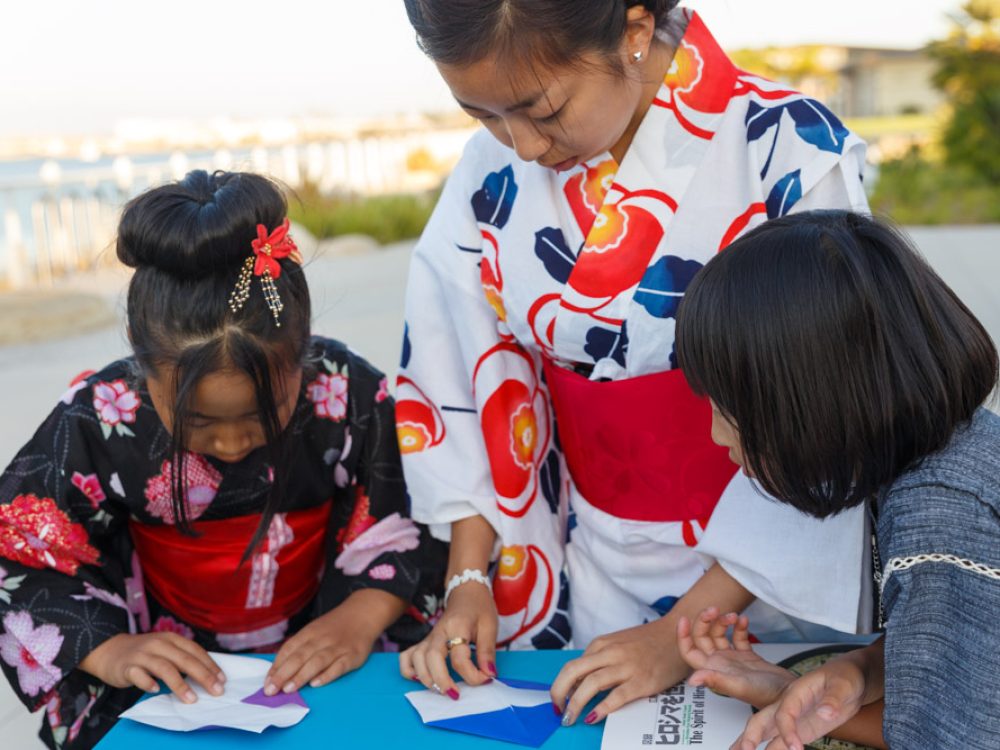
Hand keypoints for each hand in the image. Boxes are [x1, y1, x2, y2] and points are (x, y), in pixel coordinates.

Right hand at [79, 632, 224, 703]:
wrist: (108, 649)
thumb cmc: (143, 653)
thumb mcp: (164, 650)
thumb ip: (181, 659)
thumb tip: (207, 676)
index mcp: (171, 639)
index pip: (195, 651)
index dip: (210, 665)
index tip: (222, 680)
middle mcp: (158, 644)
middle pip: (184, 659)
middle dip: (203, 675)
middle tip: (215, 690)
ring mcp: (142, 655)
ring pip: (164, 668)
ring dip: (180, 684)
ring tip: (191, 698)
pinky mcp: (126, 667)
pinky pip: (138, 675)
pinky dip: (148, 682)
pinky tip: (155, 690)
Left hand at [265, 591, 391, 695]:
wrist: (364, 612)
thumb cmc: (335, 626)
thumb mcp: (315, 630)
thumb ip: (300, 647)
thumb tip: (278, 670)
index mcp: (310, 632)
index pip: (289, 649)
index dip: (277, 666)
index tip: (267, 683)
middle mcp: (322, 639)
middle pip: (300, 656)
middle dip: (283, 674)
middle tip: (271, 690)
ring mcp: (338, 647)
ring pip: (317, 662)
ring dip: (301, 676)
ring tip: (288, 689)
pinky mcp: (353, 656)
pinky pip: (339, 666)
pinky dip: (327, 675)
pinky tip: (316, 684)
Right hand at [399, 580, 495, 699]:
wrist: (466, 592)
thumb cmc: (479, 609)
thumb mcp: (490, 626)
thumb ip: (487, 651)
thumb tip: (489, 674)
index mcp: (458, 626)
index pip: (460, 657)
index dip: (472, 674)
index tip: (485, 678)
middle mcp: (439, 632)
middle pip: (432, 657)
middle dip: (441, 680)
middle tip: (454, 694)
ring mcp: (428, 637)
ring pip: (416, 658)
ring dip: (425, 678)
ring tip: (440, 689)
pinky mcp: (423, 642)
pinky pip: (406, 656)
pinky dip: (408, 670)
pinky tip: (419, 678)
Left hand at [550, 617, 687, 726]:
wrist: (678, 634)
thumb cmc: (648, 642)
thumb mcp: (618, 644)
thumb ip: (600, 659)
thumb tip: (578, 682)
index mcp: (602, 644)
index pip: (573, 666)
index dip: (562, 685)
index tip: (559, 700)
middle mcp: (610, 653)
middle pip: (573, 671)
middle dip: (559, 692)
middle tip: (557, 710)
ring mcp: (626, 667)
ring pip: (591, 684)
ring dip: (575, 704)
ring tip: (570, 718)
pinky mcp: (642, 681)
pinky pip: (617, 696)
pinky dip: (602, 708)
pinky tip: (593, 717)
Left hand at [678, 607, 794, 708]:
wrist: (790, 695)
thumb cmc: (766, 695)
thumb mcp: (739, 686)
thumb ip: (716, 680)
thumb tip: (692, 680)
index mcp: (713, 670)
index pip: (689, 652)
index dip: (683, 636)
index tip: (684, 618)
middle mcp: (719, 664)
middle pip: (703, 638)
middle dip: (705, 621)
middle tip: (715, 609)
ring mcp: (732, 659)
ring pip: (719, 634)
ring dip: (723, 622)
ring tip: (734, 615)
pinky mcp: (747, 656)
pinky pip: (737, 637)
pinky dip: (739, 627)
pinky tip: (744, 620)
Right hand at [731, 657, 867, 749]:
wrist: (852, 681)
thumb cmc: (845, 677)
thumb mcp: (844, 684)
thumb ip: (834, 698)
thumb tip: (826, 712)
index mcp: (796, 692)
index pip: (784, 712)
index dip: (787, 730)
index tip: (795, 747)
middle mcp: (788, 706)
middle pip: (762, 719)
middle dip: (750, 735)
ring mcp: (792, 720)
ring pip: (764, 732)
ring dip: (749, 743)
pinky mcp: (800, 731)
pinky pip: (780, 743)